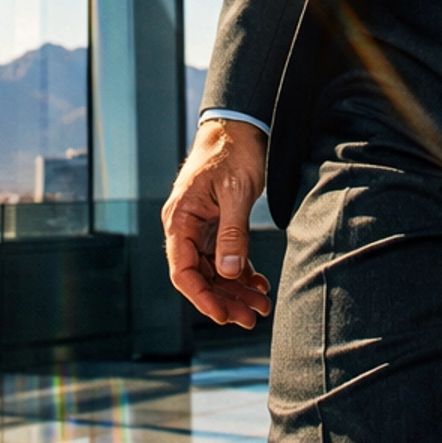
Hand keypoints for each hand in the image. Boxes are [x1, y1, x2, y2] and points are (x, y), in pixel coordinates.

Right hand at [162, 119, 270, 327]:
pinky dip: (241, 273)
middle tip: (251, 317)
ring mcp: (202, 226)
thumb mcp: (235, 192)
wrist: (241, 125)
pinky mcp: (218, 224)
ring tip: (261, 306)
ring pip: (215, 270)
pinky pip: (226, 257)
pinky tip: (259, 284)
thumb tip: (229, 272)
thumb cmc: (233, 150)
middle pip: (200, 275)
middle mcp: (186, 226)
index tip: (224, 315)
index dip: (202, 297)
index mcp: (180, 218)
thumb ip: (232, 233)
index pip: (183, 270)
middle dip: (225, 299)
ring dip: (236, 290)